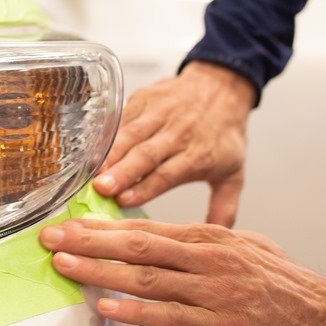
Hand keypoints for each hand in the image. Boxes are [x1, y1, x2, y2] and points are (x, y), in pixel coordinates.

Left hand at [40, 218, 325, 325]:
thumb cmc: (286, 285)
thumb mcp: (245, 247)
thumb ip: (204, 242)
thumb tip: (165, 240)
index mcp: (210, 238)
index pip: (145, 227)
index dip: (102, 226)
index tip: (69, 224)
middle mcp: (208, 260)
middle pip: (137, 245)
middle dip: (89, 241)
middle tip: (52, 238)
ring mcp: (214, 292)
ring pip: (145, 278)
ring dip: (100, 272)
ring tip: (65, 267)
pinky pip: (169, 317)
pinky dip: (135, 312)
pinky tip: (106, 308)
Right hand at [93, 61, 255, 225]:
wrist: (221, 86)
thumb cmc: (223, 133)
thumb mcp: (234, 172)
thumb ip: (225, 206)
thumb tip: (214, 238)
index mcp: (201, 154)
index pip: (169, 173)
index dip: (146, 186)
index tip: (124, 200)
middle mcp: (179, 133)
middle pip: (147, 154)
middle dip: (123, 171)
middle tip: (102, 187)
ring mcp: (160, 113)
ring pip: (132, 135)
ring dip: (110, 153)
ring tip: (91, 171)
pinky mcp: (144, 99)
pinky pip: (123, 118)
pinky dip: (106, 134)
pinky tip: (91, 150)